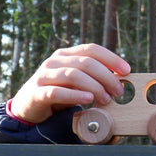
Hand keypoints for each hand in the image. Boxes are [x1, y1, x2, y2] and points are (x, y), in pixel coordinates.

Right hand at [9, 44, 130, 123]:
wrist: (28, 106)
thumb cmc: (59, 92)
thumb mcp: (78, 82)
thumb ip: (95, 78)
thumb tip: (121, 81)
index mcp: (67, 55)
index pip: (91, 49)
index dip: (111, 58)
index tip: (127, 70)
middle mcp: (55, 61)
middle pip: (86, 63)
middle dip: (106, 77)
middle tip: (118, 92)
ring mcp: (44, 75)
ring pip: (73, 75)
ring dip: (94, 87)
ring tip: (107, 99)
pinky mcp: (37, 92)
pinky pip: (57, 92)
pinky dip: (74, 95)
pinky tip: (88, 100)